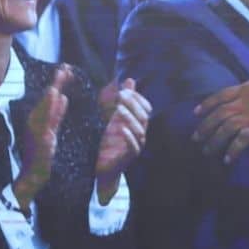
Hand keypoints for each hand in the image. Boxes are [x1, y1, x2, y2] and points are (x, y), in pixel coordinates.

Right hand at [13, 66, 72, 210]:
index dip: (58, 82)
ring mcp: (37, 130)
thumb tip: (63, 97)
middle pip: (47, 98)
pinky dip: (51, 109)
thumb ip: (56, 113)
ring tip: (60, 77)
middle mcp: (35, 120)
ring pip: (46, 107)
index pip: (50, 96)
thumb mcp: (51, 129)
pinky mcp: (40, 139)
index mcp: (39, 117)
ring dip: (52, 91)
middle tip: (65, 67)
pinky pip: (47, 121)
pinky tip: (56, 97)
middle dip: (56, 82)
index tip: (66, 67)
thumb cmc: (40, 152)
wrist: (33, 175)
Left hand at [95, 78, 150, 203]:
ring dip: (129, 118)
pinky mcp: (129, 157)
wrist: (103, 168)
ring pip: (139, 130)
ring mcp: (137, 146)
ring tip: (118, 109)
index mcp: (139, 124)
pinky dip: (128, 137)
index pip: (146, 108)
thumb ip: (122, 100)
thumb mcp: (114, 117)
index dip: (137, 98)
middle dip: (133, 104)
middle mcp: (141, 134)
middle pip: (143, 116)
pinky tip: (121, 129)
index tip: (124, 90)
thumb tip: (129, 80)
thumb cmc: (109, 142)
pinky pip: (133, 146)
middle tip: (120, 95)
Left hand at [192, 76, 248, 164]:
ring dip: (214, 141)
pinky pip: (239, 141)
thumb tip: (248, 94)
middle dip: (204, 127)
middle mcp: (246, 99)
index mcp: (248, 87)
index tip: (196, 113)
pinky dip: (232, 151)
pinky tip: (228, 158)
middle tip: (197, 138)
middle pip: (218, 114)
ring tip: (208, 151)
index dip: (206, 104)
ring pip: (224, 128)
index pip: (221, 95)